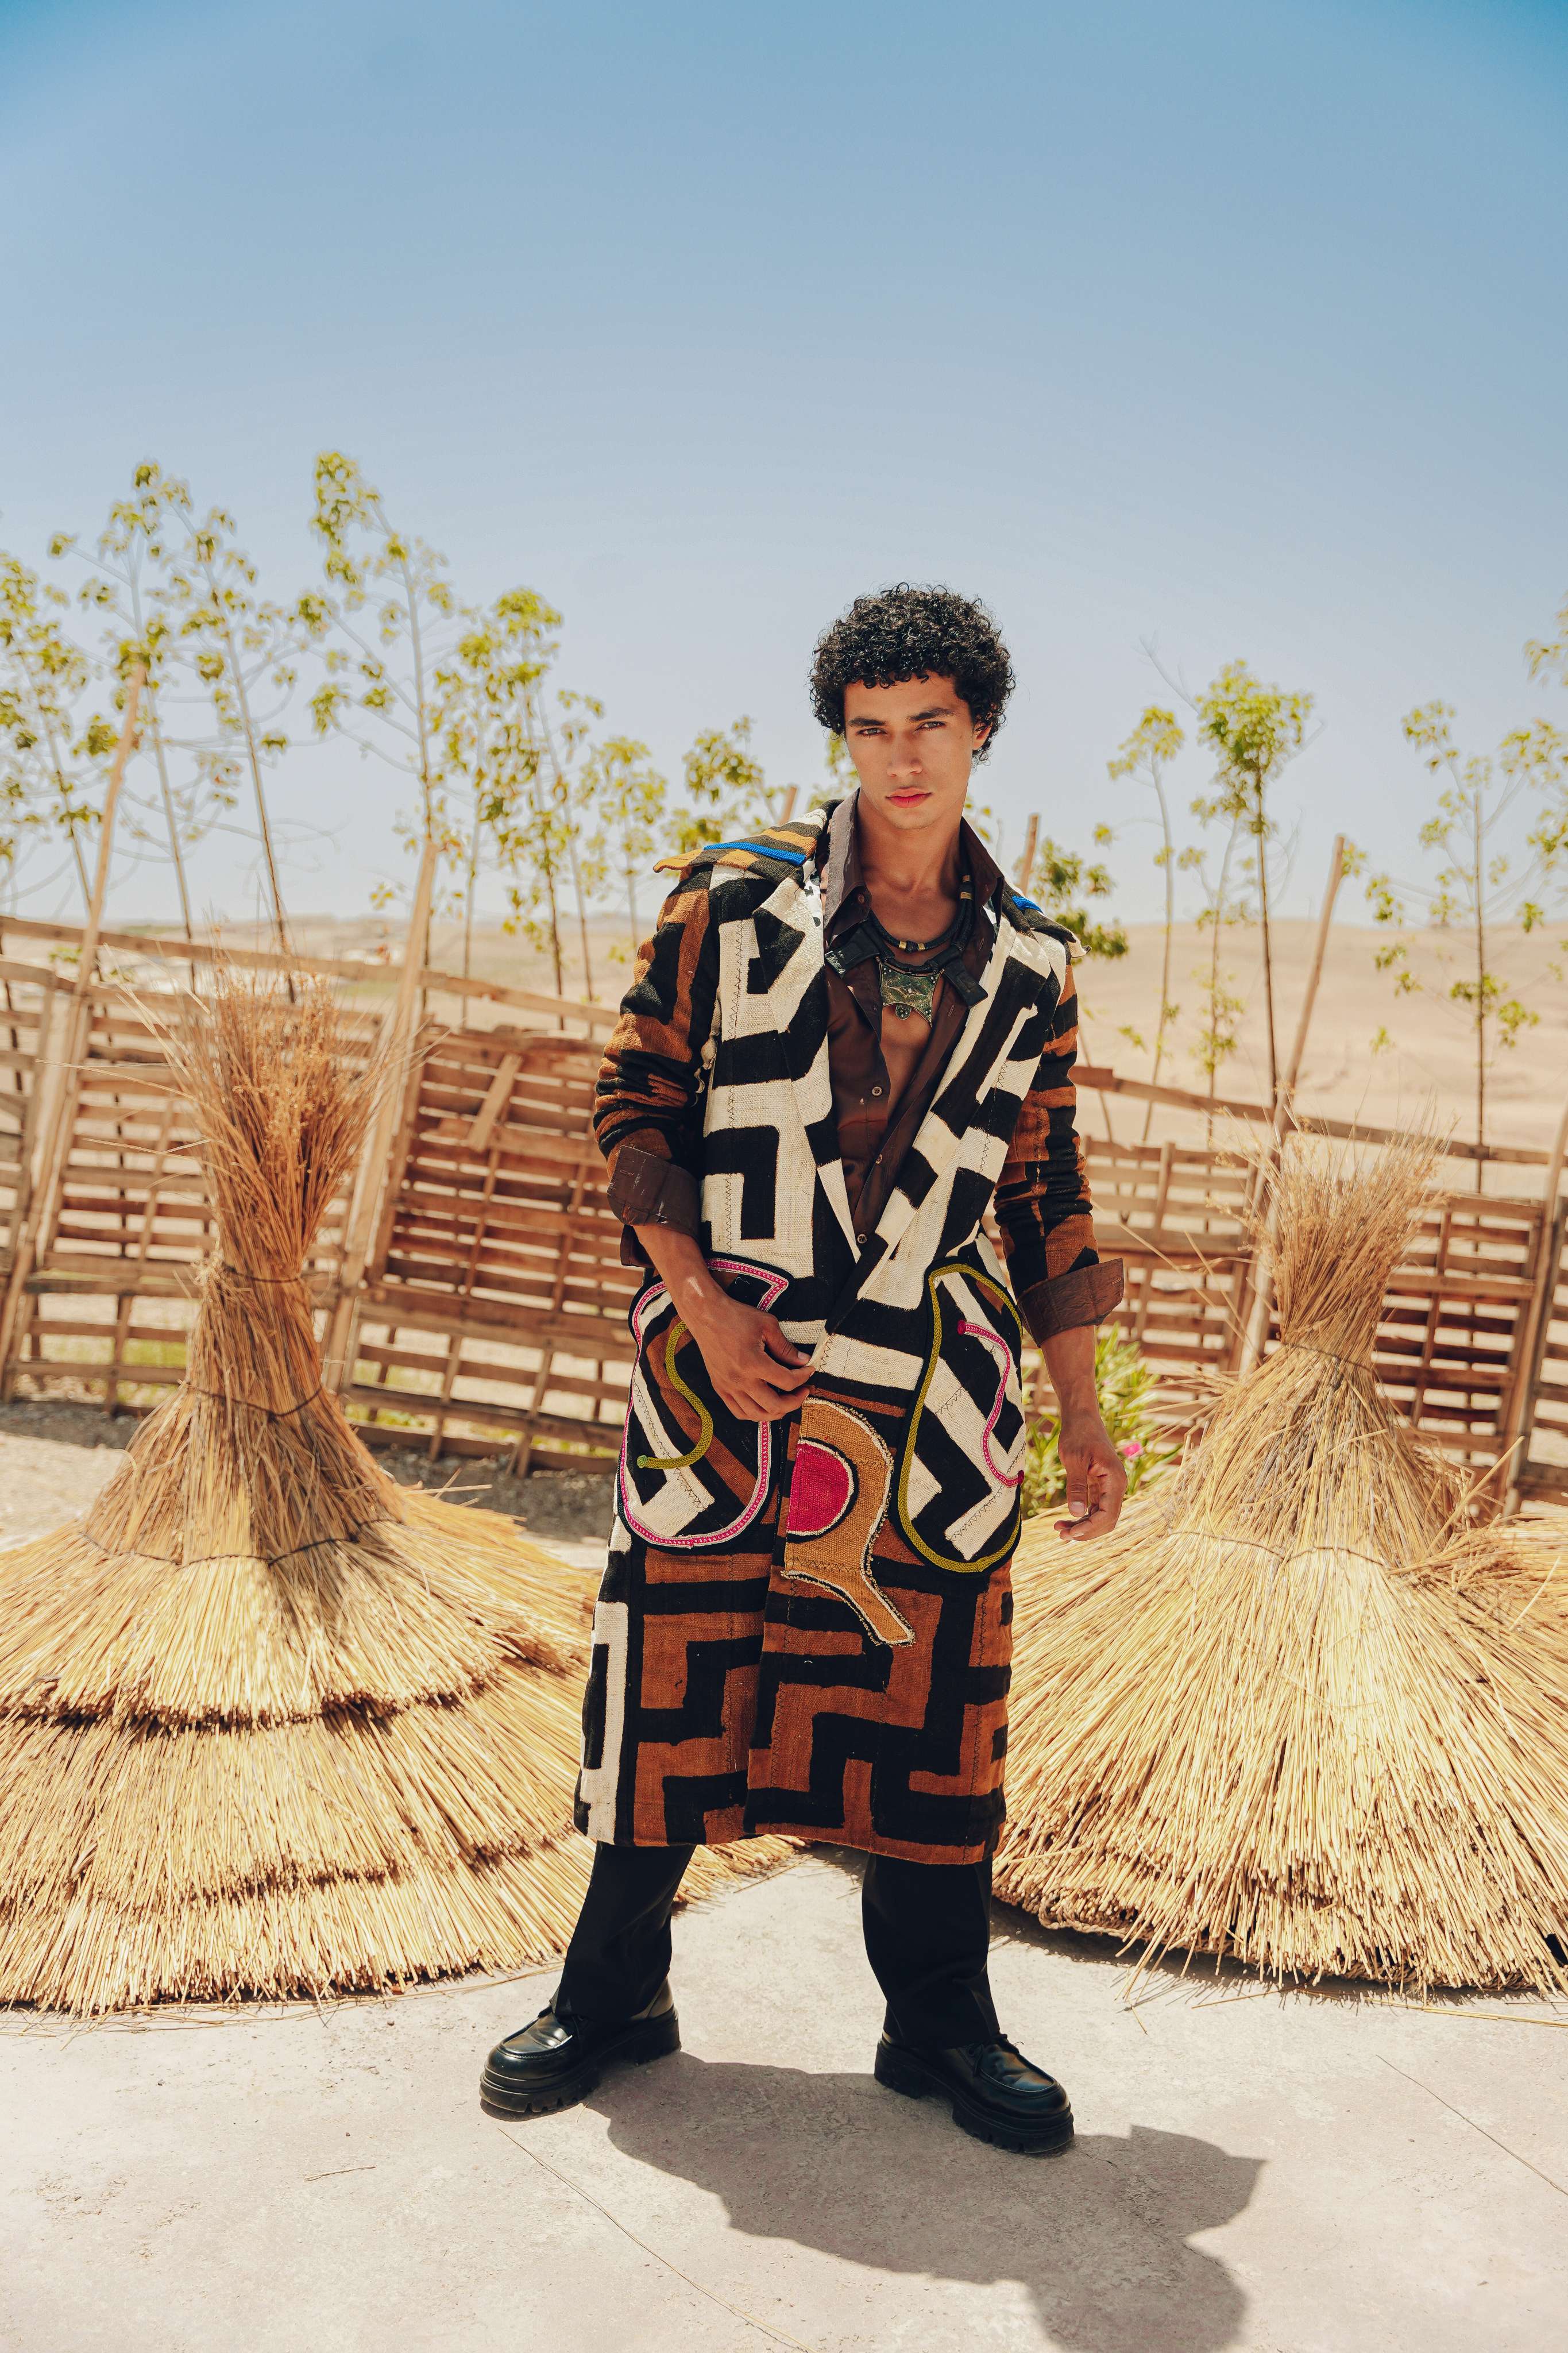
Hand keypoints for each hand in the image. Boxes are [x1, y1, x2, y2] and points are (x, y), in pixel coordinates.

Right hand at [684, 1290, 813, 1422]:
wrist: (705, 1315)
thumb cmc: (736, 1316)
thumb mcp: (767, 1325)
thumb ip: (786, 1347)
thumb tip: (803, 1361)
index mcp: (753, 1363)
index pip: (787, 1381)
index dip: (803, 1378)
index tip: (808, 1370)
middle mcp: (740, 1380)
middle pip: (774, 1406)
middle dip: (795, 1401)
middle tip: (803, 1391)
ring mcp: (728, 1386)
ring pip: (756, 1414)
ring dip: (776, 1412)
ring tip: (786, 1400)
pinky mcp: (720, 1387)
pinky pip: (739, 1412)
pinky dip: (755, 1414)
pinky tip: (764, 1404)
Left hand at [1053, 1408, 1126, 1541]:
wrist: (1081, 1417)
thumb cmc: (1078, 1433)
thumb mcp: (1073, 1459)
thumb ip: (1076, 1486)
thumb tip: (1075, 1513)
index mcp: (1115, 1479)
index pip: (1108, 1514)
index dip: (1090, 1527)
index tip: (1070, 1533)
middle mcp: (1116, 1486)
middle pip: (1107, 1520)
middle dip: (1086, 1531)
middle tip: (1061, 1536)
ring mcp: (1109, 1487)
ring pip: (1101, 1517)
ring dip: (1083, 1527)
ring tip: (1059, 1530)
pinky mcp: (1100, 1487)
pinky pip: (1095, 1508)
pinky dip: (1082, 1517)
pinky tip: (1064, 1521)